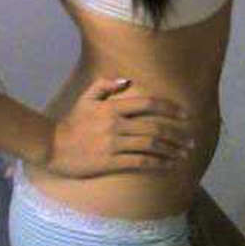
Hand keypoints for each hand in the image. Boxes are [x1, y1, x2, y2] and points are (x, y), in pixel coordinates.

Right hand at [44, 78, 194, 177]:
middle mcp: (116, 125)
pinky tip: (169, 166)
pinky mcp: (110, 162)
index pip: (148, 104)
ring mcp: (114, 145)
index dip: (170, 108)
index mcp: (113, 107)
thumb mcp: (86, 97)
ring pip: (150, 146)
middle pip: (154, 127)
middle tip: (192, 138)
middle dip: (177, 133)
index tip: (185, 114)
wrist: (52, 147)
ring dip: (171, 149)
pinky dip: (158, 163)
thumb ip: (105, 84)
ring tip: (185, 153)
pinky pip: (140, 162)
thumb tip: (127, 79)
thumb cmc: (72, 122)